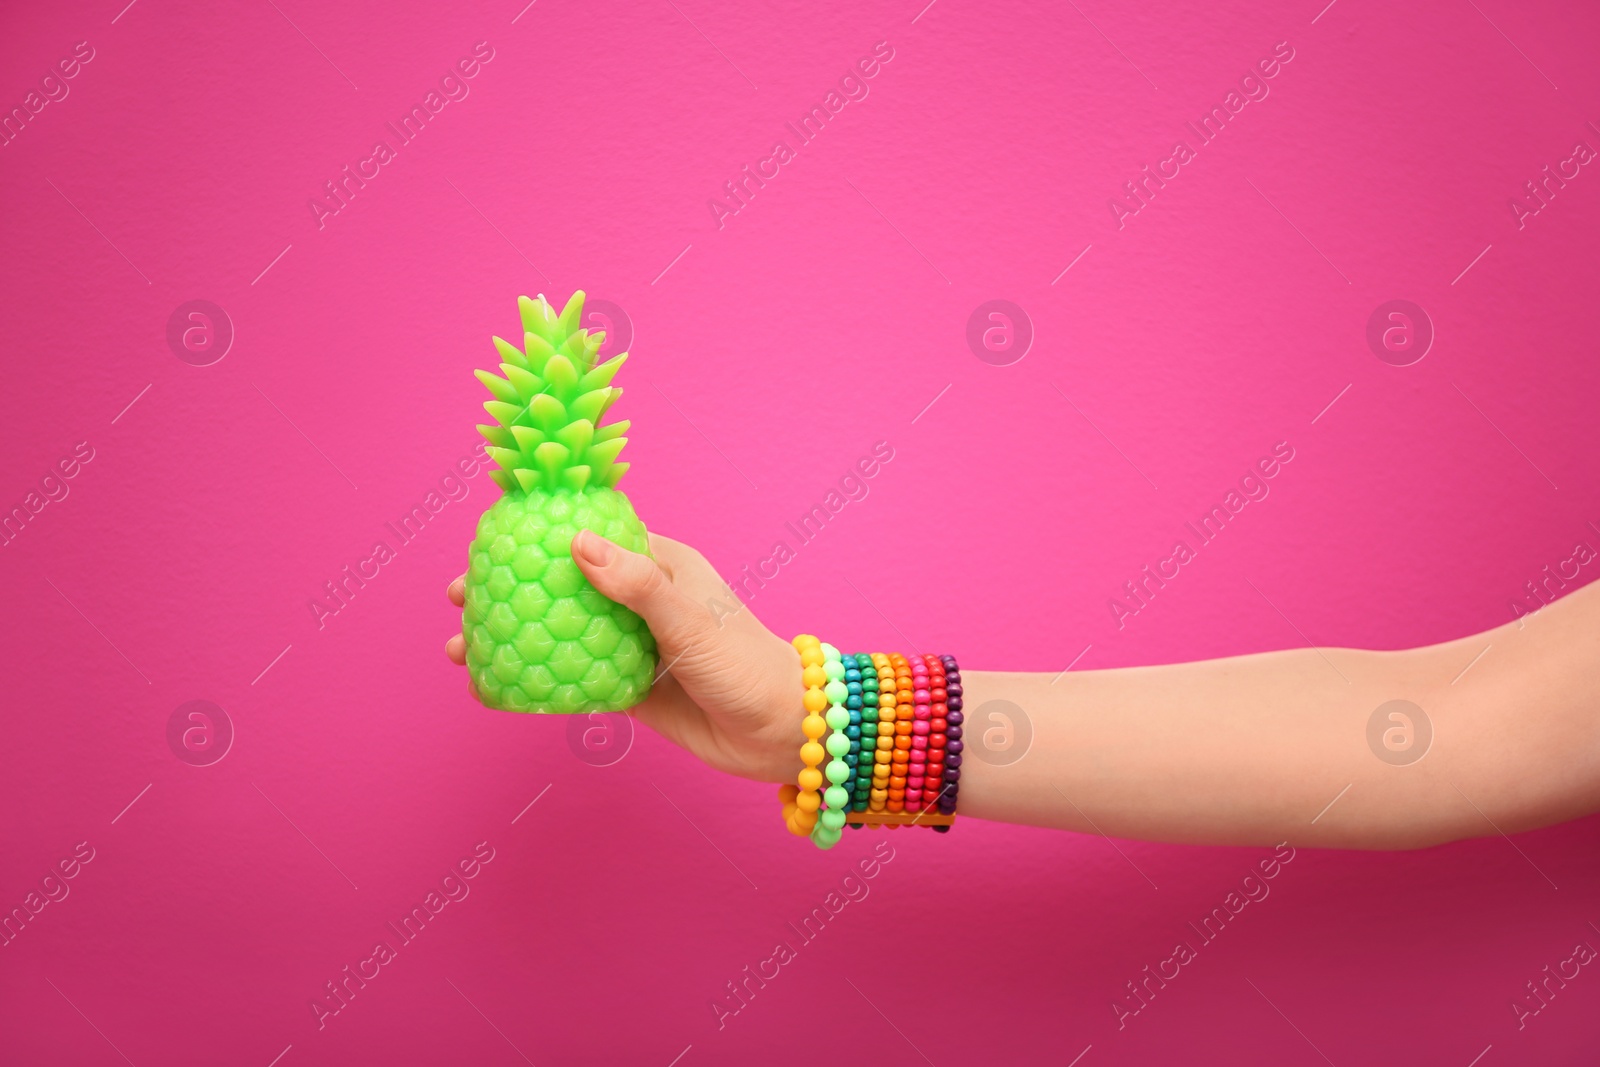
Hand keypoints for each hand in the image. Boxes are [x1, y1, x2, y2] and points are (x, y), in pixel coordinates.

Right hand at [446, 530, 803, 782]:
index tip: (488, 541)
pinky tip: (496, 685)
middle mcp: (643, 599)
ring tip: (462, 648)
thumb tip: (577, 542)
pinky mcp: (630, 687)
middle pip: (563, 584)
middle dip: (510, 589)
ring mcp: (633, 644)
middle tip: (460, 597)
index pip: (590, 536)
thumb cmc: (745, 664)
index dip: (538, 536)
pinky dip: (535, 677)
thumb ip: (637, 584)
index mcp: (660, 565)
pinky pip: (573, 677)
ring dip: (512, 636)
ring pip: (560, 632)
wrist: (780, 732)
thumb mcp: (690, 619)